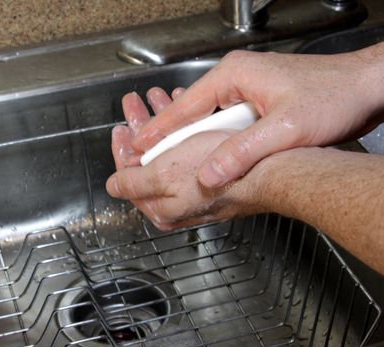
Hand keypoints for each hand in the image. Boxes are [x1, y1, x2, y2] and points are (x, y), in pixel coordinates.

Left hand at [106, 89, 260, 229]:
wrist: (271, 173)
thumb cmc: (220, 176)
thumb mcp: (164, 175)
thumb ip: (133, 182)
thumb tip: (113, 187)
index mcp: (161, 208)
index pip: (129, 177)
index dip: (122, 150)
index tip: (121, 129)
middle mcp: (177, 203)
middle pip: (148, 161)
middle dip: (142, 129)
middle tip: (136, 107)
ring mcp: (196, 189)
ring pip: (170, 152)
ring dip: (163, 124)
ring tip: (159, 100)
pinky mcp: (214, 177)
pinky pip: (190, 150)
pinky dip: (184, 130)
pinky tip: (186, 113)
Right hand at [132, 49, 383, 187]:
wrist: (367, 87)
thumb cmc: (334, 97)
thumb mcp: (286, 129)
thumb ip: (244, 151)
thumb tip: (208, 174)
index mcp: (233, 75)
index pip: (185, 106)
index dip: (160, 129)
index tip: (139, 146)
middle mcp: (235, 78)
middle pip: (191, 111)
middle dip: (169, 135)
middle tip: (145, 157)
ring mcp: (246, 89)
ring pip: (206, 118)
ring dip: (189, 138)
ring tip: (166, 158)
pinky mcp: (257, 102)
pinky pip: (223, 122)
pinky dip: (211, 137)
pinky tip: (203, 152)